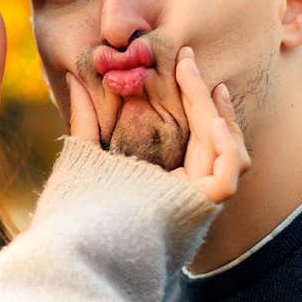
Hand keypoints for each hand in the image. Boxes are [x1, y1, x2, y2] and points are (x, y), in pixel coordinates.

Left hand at [64, 47, 248, 203]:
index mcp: (165, 180)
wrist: (78, 242)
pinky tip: (213, 121)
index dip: (195, 99)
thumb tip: (73, 78)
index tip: (186, 64)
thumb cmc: (78, 205)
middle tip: (189, 59)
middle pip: (210, 139)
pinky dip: (227, 149)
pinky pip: (228, 178)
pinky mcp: (199, 209)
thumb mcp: (85, 152)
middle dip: (203, 96)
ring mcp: (196, 202)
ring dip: (220, 116)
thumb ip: (85, 118)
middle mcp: (186, 191)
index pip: (193, 136)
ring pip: (227, 154)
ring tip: (206, 85)